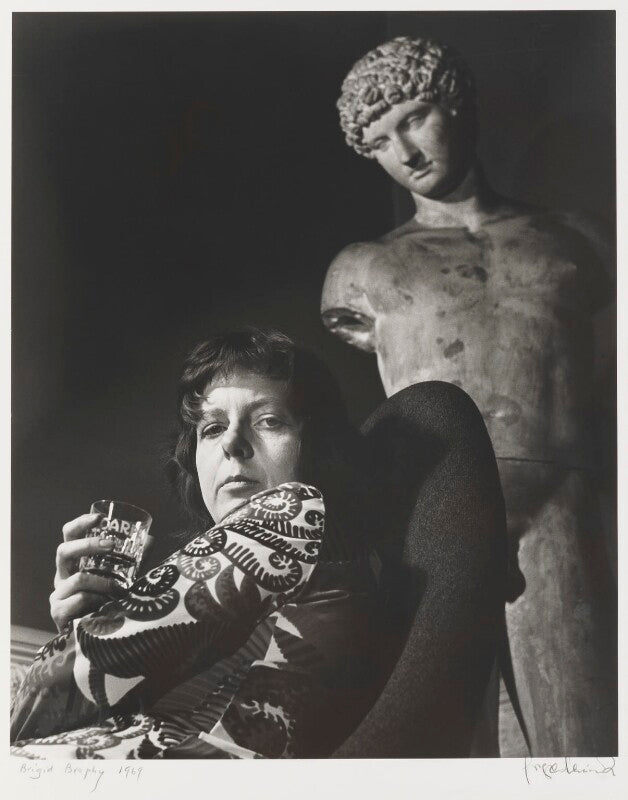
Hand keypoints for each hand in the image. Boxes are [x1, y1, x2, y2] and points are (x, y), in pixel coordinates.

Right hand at [49, 512, 124, 631]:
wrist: (97, 637)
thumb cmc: (108, 600)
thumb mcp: (122, 575)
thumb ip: (134, 558)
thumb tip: (151, 538)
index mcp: (75, 562)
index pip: (69, 536)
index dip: (80, 524)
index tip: (99, 518)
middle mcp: (63, 575)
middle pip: (64, 551)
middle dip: (88, 545)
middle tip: (111, 545)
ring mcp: (58, 594)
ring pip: (77, 578)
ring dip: (102, 581)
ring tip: (118, 588)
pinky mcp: (58, 612)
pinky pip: (77, 600)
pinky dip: (95, 600)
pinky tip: (105, 605)